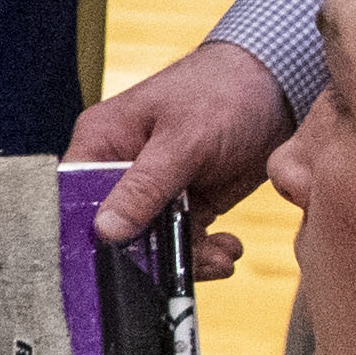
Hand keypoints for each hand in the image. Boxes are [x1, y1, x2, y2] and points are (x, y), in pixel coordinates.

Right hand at [72, 40, 296, 274]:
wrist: (281, 86)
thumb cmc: (224, 91)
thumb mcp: (184, 140)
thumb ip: (145, 186)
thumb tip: (105, 230)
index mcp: (102, 142)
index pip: (74, 197)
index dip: (86, 235)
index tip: (113, 264)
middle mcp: (122, 169)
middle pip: (114, 230)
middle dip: (148, 255)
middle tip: (180, 268)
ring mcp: (155, 189)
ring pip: (152, 243)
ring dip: (187, 257)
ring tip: (220, 258)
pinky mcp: (187, 202)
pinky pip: (184, 241)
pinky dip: (206, 252)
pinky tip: (227, 248)